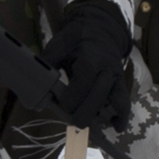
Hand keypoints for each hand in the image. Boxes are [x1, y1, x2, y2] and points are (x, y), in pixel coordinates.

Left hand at [51, 0, 134, 132]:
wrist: (100, 30)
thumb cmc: (75, 39)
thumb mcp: (59, 44)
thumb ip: (48, 62)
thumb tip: (33, 83)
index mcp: (90, 57)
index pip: (84, 82)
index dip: (73, 98)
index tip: (62, 107)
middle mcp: (106, 69)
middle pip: (98, 96)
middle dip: (84, 113)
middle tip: (71, 121)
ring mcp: (116, 77)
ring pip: (114, 102)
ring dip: (102, 118)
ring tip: (91, 128)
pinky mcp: (121, 84)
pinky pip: (125, 102)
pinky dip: (122, 117)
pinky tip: (115, 127)